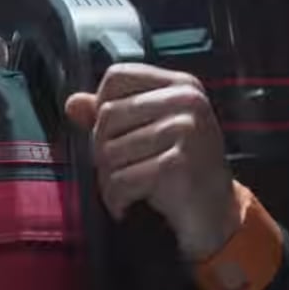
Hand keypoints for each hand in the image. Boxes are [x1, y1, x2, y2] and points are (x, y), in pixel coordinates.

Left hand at [65, 64, 242, 260]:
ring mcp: (186, 131)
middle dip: (101, 150)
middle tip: (116, 170)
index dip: (102, 106)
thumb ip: (112, 113)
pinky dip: (116, 198)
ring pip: (110, 150)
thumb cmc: (180, 168)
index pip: (117, 77)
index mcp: (181, 85)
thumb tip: (73, 103)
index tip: (114, 133)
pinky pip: (122, 179)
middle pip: (108, 115)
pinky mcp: (179, 164)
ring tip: (123, 189)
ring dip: (108, 179)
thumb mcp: (150, 132)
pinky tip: (126, 204)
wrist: (215, 212)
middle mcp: (188, 101)